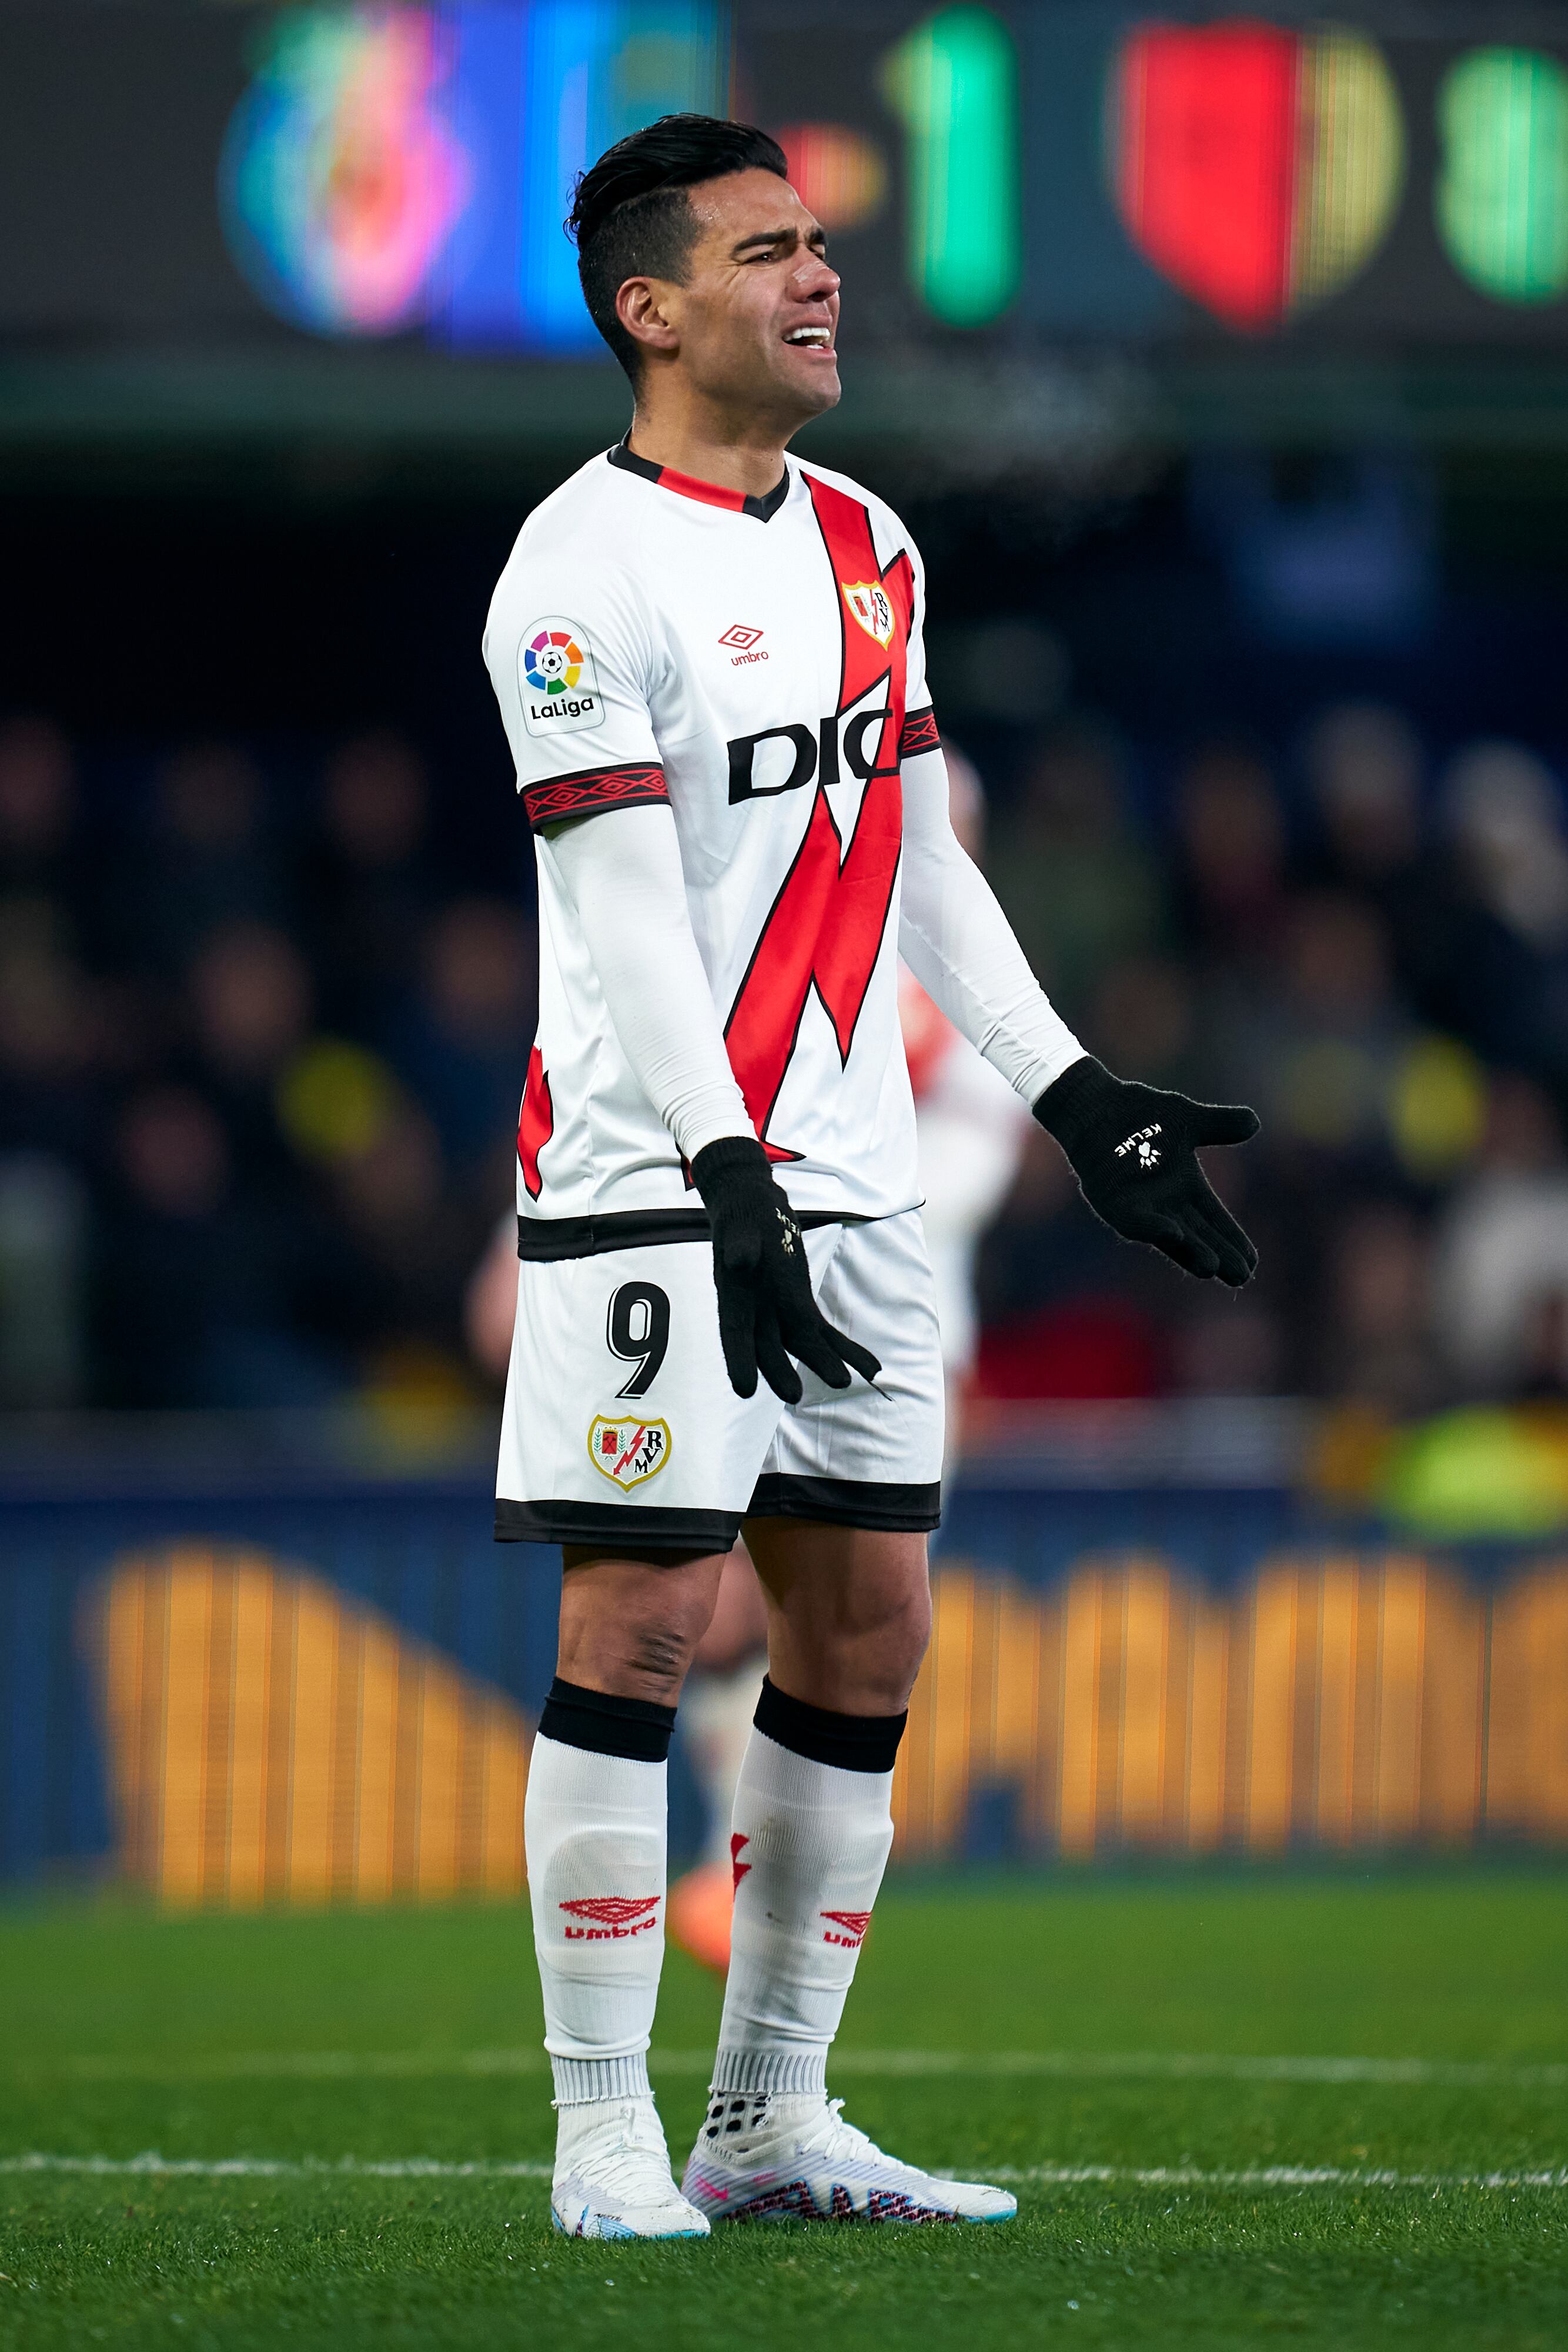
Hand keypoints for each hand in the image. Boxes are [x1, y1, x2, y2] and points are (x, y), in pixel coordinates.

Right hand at [690, 1137, 882, 1402]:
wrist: (753, 1208)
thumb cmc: (742, 1216)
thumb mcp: (739, 1226)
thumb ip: (739, 1246)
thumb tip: (740, 1260)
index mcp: (734, 1298)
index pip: (734, 1333)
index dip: (739, 1361)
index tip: (744, 1389)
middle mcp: (756, 1314)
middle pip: (769, 1348)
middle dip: (782, 1371)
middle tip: (795, 1396)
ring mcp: (780, 1314)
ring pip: (803, 1346)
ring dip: (824, 1363)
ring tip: (846, 1382)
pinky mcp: (801, 1308)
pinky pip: (825, 1334)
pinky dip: (846, 1350)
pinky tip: (871, 1368)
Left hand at [1033, 1056, 1258, 1285]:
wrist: (1095, 1103)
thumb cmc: (1140, 1113)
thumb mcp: (1187, 1119)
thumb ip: (1219, 1125)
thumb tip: (1255, 1123)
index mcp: (1185, 1188)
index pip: (1215, 1221)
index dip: (1233, 1241)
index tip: (1252, 1263)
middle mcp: (1164, 1203)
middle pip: (1197, 1236)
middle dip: (1218, 1256)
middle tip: (1240, 1277)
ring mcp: (1137, 1205)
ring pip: (1168, 1235)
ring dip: (1189, 1251)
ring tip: (1211, 1267)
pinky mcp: (1111, 1201)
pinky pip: (1132, 1220)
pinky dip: (1152, 1227)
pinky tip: (1173, 1232)